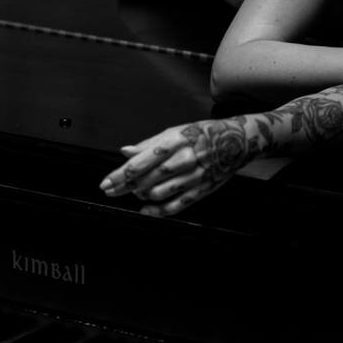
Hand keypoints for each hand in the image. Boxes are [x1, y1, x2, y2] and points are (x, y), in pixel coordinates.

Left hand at [99, 117, 262, 216]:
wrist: (237, 141)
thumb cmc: (202, 134)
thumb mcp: (175, 132)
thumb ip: (149, 144)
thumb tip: (124, 152)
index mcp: (174, 141)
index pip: (140, 162)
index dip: (119, 175)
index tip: (105, 183)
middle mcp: (183, 159)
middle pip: (145, 180)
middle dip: (124, 187)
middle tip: (110, 191)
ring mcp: (193, 177)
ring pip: (158, 193)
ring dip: (141, 195)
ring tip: (135, 191)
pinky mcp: (202, 190)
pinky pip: (176, 206)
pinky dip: (157, 211)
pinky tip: (145, 210)